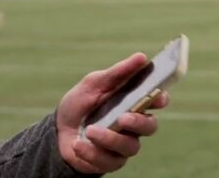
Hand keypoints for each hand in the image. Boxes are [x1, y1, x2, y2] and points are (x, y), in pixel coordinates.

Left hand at [55, 53, 169, 173]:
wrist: (58, 130)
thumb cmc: (81, 103)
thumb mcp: (94, 83)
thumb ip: (118, 73)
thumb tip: (141, 57)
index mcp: (135, 102)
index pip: (158, 100)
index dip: (161, 99)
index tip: (157, 98)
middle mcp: (134, 125)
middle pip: (150, 127)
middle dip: (138, 123)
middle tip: (122, 118)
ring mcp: (124, 145)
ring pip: (130, 147)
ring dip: (109, 139)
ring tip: (89, 131)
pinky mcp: (110, 161)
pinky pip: (109, 161)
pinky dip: (92, 153)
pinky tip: (78, 144)